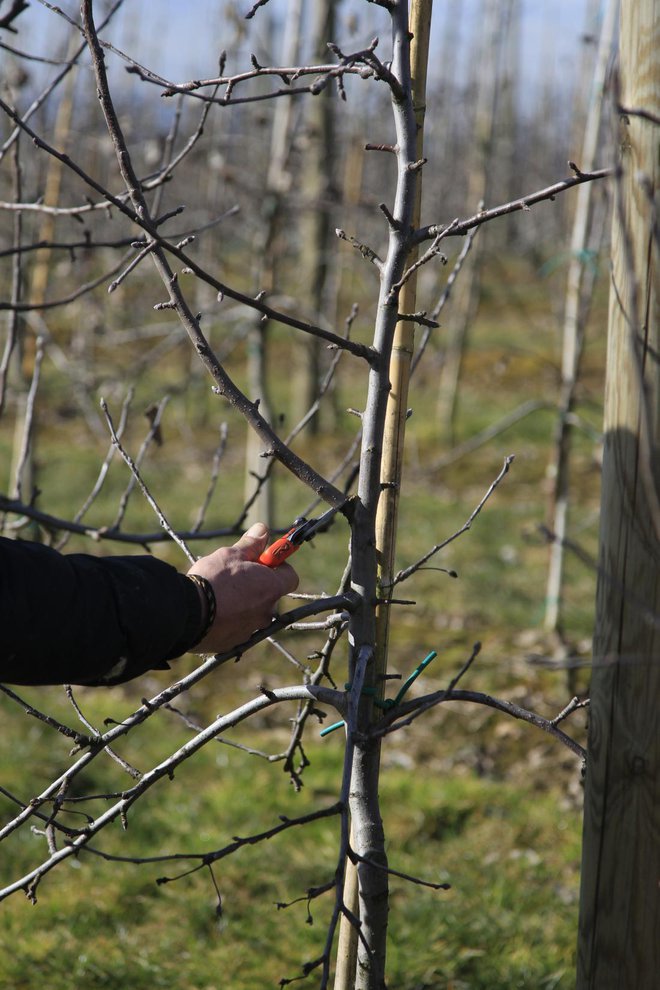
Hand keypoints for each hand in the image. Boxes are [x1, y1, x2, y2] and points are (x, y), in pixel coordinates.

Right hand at [187, 522, 298, 653]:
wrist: (188, 613)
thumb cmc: (213, 579)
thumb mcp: (231, 554)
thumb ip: (251, 544)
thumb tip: (263, 530)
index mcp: (271, 588)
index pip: (290, 576)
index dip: (279, 566)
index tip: (263, 560)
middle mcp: (266, 612)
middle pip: (269, 594)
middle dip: (256, 585)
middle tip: (235, 576)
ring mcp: (251, 630)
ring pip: (252, 612)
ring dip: (242, 603)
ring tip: (218, 594)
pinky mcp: (234, 642)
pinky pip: (237, 627)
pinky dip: (229, 619)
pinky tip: (212, 611)